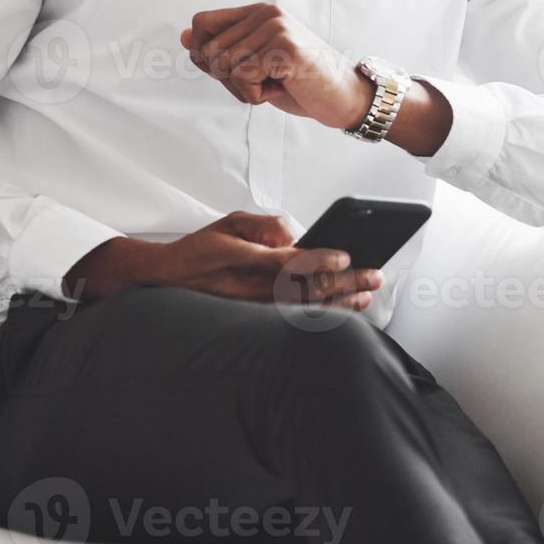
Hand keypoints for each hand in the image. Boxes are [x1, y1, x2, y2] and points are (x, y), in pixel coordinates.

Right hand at [83, 211, 381, 310]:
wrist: (170, 278)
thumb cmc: (203, 248)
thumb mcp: (231, 222)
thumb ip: (264, 225)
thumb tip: (294, 234)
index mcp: (246, 260)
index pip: (289, 262)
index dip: (319, 261)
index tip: (345, 256)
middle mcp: (252, 288)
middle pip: (306, 288)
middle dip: (344, 283)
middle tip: (374, 275)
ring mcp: (255, 309)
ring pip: (305, 309)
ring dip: (339, 303)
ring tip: (367, 295)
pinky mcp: (257, 320)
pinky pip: (296, 320)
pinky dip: (323, 316)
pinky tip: (343, 311)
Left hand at [181, 2, 374, 129]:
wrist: (346, 98)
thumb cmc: (301, 84)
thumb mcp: (256, 66)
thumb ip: (224, 51)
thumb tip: (185, 37)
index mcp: (258, 12)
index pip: (202, 23)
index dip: (203, 53)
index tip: (230, 71)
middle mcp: (266, 14)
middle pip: (209, 50)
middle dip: (227, 79)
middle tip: (262, 83)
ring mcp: (276, 29)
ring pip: (224, 66)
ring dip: (243, 89)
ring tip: (276, 84)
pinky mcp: (284, 48)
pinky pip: (243, 79)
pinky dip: (256, 95)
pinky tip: (283, 89)